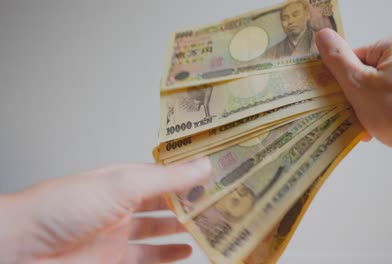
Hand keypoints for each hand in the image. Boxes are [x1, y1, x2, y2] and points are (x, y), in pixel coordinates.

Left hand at [0, 158, 210, 262]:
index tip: (220, 174)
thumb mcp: (122, 185)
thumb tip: (204, 164)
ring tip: (212, 226)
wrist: (21, 249)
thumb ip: (166, 179)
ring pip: (161, 230)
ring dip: (184, 229)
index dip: (191, 174)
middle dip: (192, 202)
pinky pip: (149, 257)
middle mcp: (123, 204)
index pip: (165, 174)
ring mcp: (119, 233)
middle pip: (166, 202)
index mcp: (123, 179)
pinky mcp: (116, 260)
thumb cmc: (61, 208)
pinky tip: (187, 253)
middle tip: (223, 203)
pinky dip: (169, 256)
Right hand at [315, 29, 391, 185]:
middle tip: (350, 117)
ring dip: (366, 114)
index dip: (339, 80)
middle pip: (365, 78)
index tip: (332, 98)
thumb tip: (322, 37)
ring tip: (369, 129)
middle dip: (353, 101)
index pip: (353, 57)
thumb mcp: (361, 85)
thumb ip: (339, 61)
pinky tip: (381, 135)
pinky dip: (383, 122)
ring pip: (377, 97)